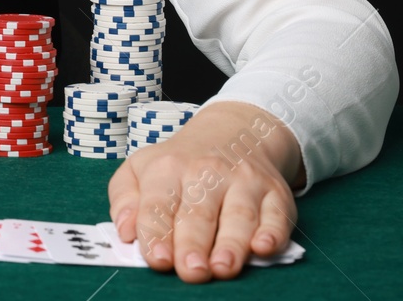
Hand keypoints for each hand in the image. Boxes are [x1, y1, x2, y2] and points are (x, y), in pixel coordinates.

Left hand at [107, 100, 303, 282]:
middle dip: (194, 244)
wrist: (233, 131)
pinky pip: (277, 215)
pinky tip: (263, 247)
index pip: (158, 204)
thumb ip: (125, 199)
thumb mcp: (140, 168)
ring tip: (223, 268)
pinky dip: (273, 232)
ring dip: (231, 244)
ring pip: (239, 215)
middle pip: (199, 213)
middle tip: (191, 271)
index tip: (157, 259)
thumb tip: (124, 231)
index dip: (157, 232)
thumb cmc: (180, 163)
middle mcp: (207, 172)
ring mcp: (244, 181)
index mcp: (168, 168)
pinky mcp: (275, 193)